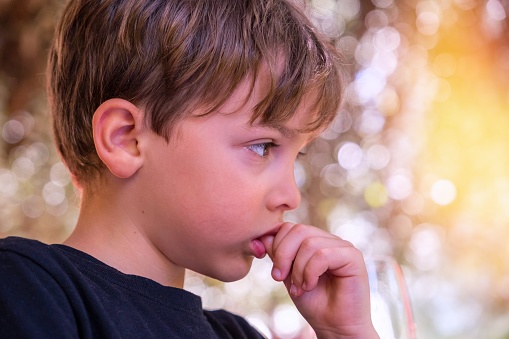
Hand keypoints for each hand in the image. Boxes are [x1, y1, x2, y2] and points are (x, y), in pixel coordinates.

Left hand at [259, 222, 378, 338]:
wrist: (335, 328)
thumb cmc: (314, 303)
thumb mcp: (288, 276)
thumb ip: (277, 255)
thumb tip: (259, 238)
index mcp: (315, 240)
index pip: (290, 228)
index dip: (276, 246)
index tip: (274, 272)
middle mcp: (330, 240)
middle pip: (299, 230)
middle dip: (283, 255)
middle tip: (279, 278)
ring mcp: (343, 247)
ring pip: (309, 243)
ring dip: (298, 269)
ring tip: (299, 288)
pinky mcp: (353, 257)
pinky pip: (323, 255)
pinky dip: (310, 272)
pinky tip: (310, 286)